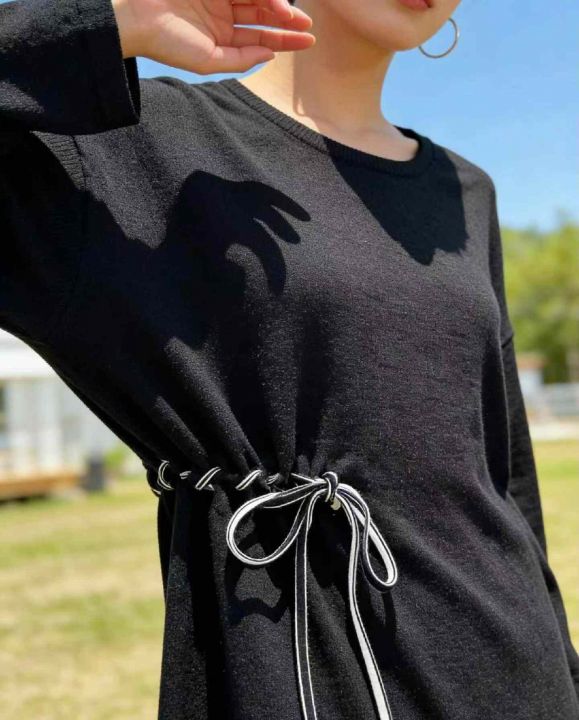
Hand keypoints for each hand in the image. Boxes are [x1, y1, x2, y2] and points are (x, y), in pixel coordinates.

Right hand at [112, 0, 314, 72]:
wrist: (136, 17)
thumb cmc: (167, 43)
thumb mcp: (209, 61)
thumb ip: (240, 60)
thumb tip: (270, 55)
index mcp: (223, 36)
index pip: (261, 37)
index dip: (286, 39)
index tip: (309, 40)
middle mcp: (223, 14)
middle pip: (264, 14)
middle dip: (287, 19)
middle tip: (306, 23)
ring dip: (275, 3)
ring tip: (290, 13)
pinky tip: (274, 1)